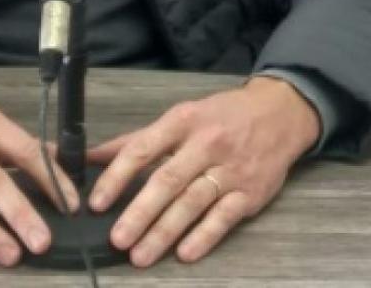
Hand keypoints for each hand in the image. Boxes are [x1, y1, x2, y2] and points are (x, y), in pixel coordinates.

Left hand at [86, 76, 320, 266]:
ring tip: (140, 255)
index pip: (143, 149)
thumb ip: (137, 140)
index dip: (117, 177)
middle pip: (168, 180)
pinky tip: (184, 254)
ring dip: (165, 232)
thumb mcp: (181, 117)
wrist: (280, 114)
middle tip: (118, 239)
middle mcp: (206, 144)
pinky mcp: (250, 192)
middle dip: (140, 212)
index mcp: (182, 121)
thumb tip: (91, 157)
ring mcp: (230, 169)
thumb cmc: (221, 117)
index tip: (98, 203)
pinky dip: (204, 236)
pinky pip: (224, 217)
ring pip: (193, 202)